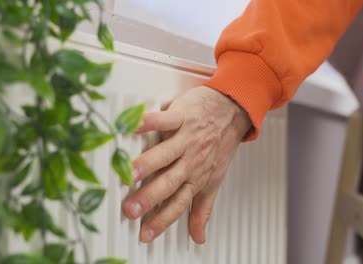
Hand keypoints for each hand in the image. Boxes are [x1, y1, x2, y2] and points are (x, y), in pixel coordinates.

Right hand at [121, 86, 250, 243]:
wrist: (231, 112)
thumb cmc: (219, 145)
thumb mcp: (213, 180)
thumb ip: (203, 209)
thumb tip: (199, 237)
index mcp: (195, 178)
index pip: (178, 204)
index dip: (162, 220)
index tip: (145, 234)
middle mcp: (191, 161)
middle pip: (169, 182)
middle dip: (150, 198)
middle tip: (131, 209)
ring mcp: (187, 139)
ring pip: (166, 154)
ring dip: (149, 163)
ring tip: (131, 173)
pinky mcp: (183, 117)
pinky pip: (166, 120)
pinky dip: (152, 122)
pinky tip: (137, 126)